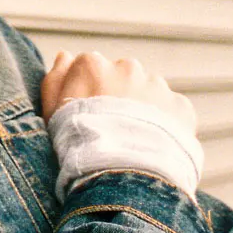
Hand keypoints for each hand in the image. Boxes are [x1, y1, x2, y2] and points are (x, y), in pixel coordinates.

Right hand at [41, 48, 196, 142]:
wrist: (121, 177)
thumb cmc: (79, 144)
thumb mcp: (53, 113)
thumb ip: (55, 79)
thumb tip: (65, 56)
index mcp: (93, 65)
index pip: (90, 69)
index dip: (88, 94)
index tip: (88, 116)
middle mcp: (127, 67)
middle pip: (122, 77)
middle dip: (119, 97)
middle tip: (113, 129)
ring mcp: (157, 86)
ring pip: (149, 92)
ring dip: (143, 109)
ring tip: (134, 141)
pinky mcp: (180, 106)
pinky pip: (172, 111)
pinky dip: (166, 125)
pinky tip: (153, 146)